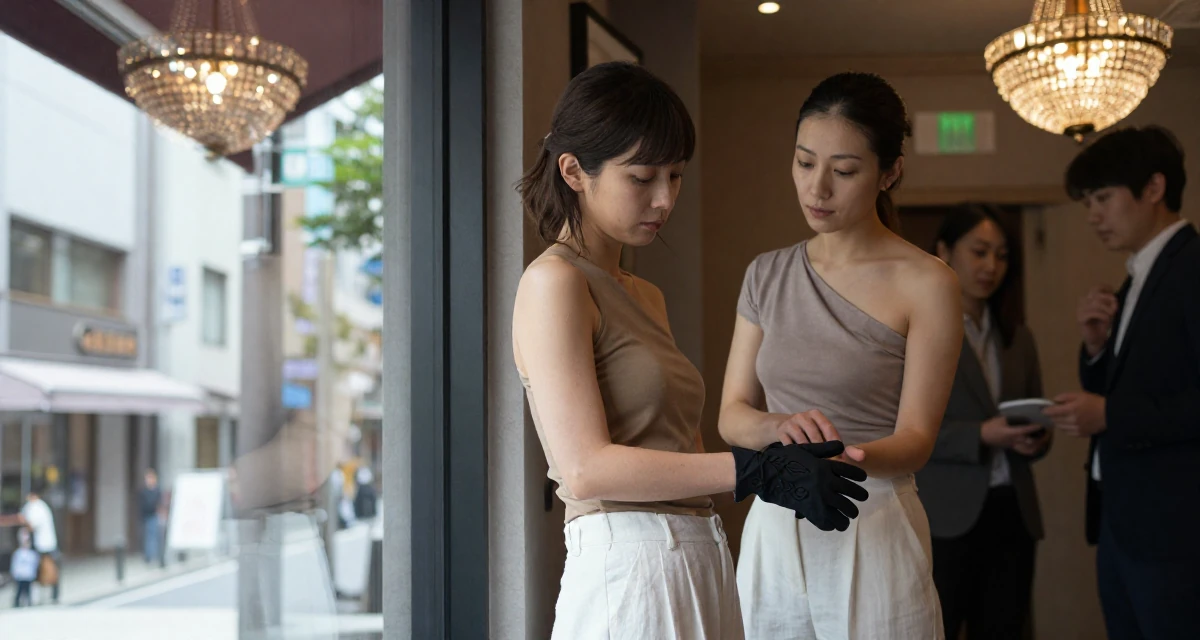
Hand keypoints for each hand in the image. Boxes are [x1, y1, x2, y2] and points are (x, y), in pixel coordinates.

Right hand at [732, 441, 868, 531]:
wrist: (766, 475)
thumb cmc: (785, 459)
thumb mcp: (805, 449)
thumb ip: (825, 448)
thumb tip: (842, 446)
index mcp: (826, 466)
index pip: (852, 472)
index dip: (860, 476)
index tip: (863, 480)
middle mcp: (826, 482)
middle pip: (853, 492)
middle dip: (860, 496)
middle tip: (862, 498)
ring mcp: (819, 498)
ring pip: (845, 510)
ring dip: (849, 514)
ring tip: (849, 515)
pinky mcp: (811, 511)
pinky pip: (830, 522)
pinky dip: (834, 524)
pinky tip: (834, 523)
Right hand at [776, 410, 865, 461]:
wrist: (783, 429)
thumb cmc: (810, 436)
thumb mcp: (825, 438)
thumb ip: (845, 449)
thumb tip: (862, 457)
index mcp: (816, 415)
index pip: (828, 428)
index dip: (833, 443)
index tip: (837, 457)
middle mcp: (803, 416)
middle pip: (814, 435)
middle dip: (821, 451)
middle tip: (826, 465)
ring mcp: (790, 423)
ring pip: (802, 440)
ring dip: (808, 454)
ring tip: (813, 465)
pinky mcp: (781, 431)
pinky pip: (790, 445)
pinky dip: (796, 454)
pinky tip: (800, 462)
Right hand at [980, 416, 1045, 448]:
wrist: (984, 436)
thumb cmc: (991, 426)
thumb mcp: (1001, 418)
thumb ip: (1013, 417)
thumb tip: (1025, 413)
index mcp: (1011, 432)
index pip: (1025, 430)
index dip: (1035, 427)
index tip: (1043, 423)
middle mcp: (1015, 440)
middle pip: (1031, 441)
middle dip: (1041, 437)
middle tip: (1049, 431)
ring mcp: (1015, 445)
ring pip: (1031, 447)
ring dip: (1040, 444)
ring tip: (1046, 437)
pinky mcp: (1014, 448)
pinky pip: (1026, 451)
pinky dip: (1034, 449)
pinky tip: (1039, 445)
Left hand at [1043, 391, 1106, 436]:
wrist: (1109, 414)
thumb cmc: (1094, 402)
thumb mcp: (1079, 395)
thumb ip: (1065, 397)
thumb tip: (1054, 401)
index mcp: (1071, 409)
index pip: (1053, 412)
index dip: (1046, 411)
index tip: (1043, 410)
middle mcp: (1072, 421)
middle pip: (1055, 420)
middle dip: (1052, 416)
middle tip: (1052, 413)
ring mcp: (1076, 429)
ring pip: (1060, 427)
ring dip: (1058, 422)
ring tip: (1060, 418)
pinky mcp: (1080, 434)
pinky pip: (1067, 432)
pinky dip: (1065, 428)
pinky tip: (1067, 424)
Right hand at [1077, 285, 1117, 356]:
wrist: (1097, 339)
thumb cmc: (1102, 324)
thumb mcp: (1109, 311)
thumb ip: (1111, 303)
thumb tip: (1114, 299)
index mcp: (1089, 299)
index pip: (1096, 288)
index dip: (1106, 289)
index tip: (1114, 295)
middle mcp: (1083, 302)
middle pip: (1097, 295)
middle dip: (1109, 301)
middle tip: (1115, 309)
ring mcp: (1080, 310)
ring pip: (1096, 303)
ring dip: (1107, 310)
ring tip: (1111, 316)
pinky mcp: (1080, 318)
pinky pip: (1093, 313)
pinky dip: (1102, 316)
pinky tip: (1105, 320)